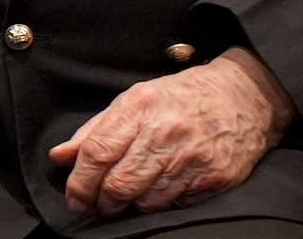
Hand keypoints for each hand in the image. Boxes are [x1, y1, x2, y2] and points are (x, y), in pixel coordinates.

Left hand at [48, 47, 293, 217]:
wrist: (243, 97)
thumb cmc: (180, 97)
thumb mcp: (135, 100)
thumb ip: (96, 129)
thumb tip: (59, 156)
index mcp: (140, 107)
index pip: (98, 151)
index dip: (79, 181)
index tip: (74, 197)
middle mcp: (164, 133)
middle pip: (119, 183)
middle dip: (101, 202)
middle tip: (98, 204)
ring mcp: (191, 158)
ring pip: (145, 201)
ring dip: (129, 206)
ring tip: (127, 197)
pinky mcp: (213, 179)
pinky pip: (174, 205)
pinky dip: (159, 204)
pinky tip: (158, 191)